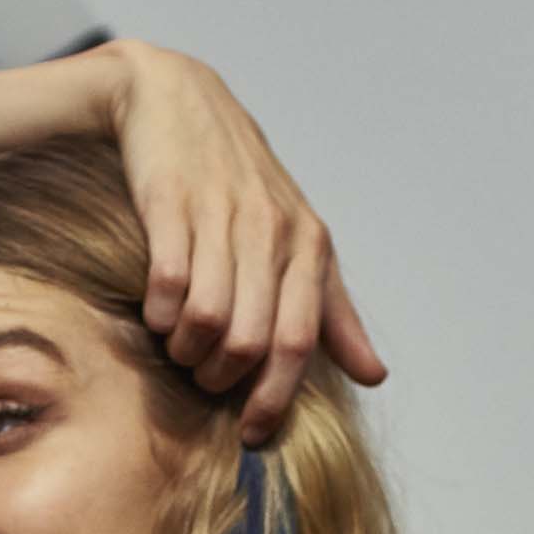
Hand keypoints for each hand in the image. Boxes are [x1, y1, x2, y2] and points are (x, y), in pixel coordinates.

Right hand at [103, 39, 386, 436]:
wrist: (176, 100)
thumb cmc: (240, 182)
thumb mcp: (298, 240)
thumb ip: (333, 311)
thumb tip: (376, 376)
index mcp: (308, 244)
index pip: (298, 342)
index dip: (274, 398)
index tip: (253, 432)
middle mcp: (270, 230)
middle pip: (252, 341)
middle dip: (223, 379)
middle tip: (206, 380)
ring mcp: (220, 215)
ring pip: (210, 320)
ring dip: (188, 352)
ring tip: (180, 349)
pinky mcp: (171, 204)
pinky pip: (168, 285)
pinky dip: (159, 315)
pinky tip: (157, 313)